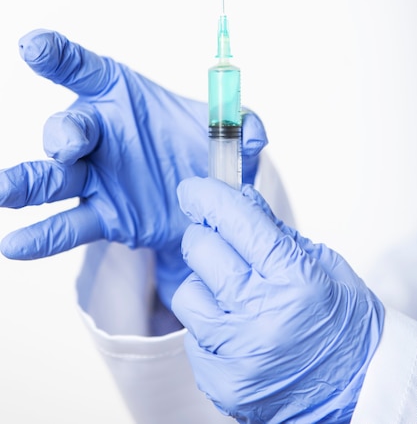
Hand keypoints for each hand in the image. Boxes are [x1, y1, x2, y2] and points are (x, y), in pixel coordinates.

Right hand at [0, 29, 266, 305]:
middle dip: (64, 133)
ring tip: (2, 191)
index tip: (33, 45)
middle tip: (68, 144)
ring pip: (53, 176)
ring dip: (27, 182)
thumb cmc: (203, 153)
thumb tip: (254, 132)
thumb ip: (242, 127)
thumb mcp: (229, 134)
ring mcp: (95, 176)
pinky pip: (68, 224)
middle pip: (69, 125)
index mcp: (123, 97)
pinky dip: (42, 235)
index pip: (85, 69)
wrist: (204, 205)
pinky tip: (16, 244)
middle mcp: (100, 133)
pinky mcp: (101, 214)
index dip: (59, 55)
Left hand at [172, 177, 384, 422]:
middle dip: (206, 236)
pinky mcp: (222, 381)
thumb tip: (238, 198)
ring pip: (187, 293)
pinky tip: (236, 329)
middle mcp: (264, 316)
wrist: (356, 387)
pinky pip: (192, 335)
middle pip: (201, 251)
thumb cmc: (345, 324)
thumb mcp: (323, 264)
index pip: (237, 222)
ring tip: (236, 296)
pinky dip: (208, 325)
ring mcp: (239, 354)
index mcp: (296, 280)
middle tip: (221, 242)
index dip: (209, 198)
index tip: (194, 190)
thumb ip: (275, 230)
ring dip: (206, 285)